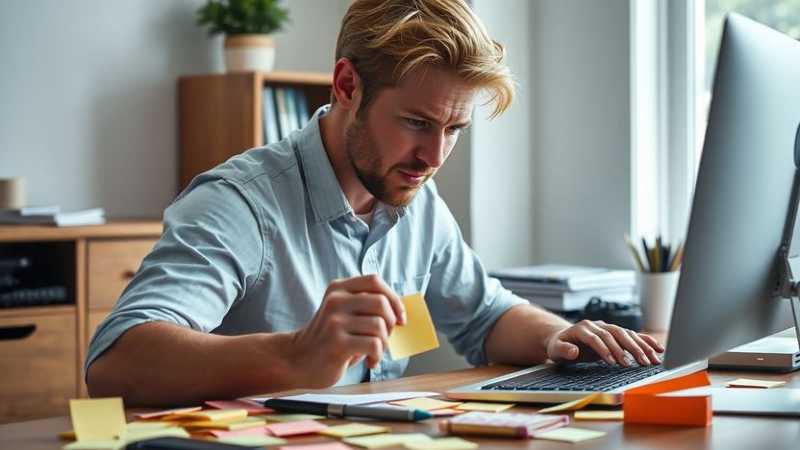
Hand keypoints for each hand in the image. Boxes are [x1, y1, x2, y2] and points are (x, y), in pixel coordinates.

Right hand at [289, 274, 405, 387]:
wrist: (298, 360)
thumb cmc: (328, 338)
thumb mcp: (343, 313)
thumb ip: (365, 306)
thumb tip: (401, 312)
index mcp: (338, 289)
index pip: (374, 281)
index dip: (394, 298)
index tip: (400, 317)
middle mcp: (336, 301)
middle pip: (381, 302)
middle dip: (391, 323)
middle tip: (384, 337)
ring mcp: (335, 321)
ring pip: (379, 325)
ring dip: (384, 343)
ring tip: (374, 351)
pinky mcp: (338, 343)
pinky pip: (374, 344)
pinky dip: (377, 356)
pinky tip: (369, 362)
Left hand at [545, 320, 663, 365]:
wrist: (562, 338)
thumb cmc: (558, 346)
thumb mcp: (555, 350)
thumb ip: (564, 350)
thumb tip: (574, 351)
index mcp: (582, 328)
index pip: (596, 338)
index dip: (604, 349)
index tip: (613, 362)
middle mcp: (597, 325)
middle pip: (615, 334)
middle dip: (628, 348)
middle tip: (638, 363)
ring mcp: (607, 327)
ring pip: (626, 334)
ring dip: (640, 347)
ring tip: (651, 361)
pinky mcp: (615, 333)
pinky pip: (633, 335)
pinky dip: (646, 341)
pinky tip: (658, 349)